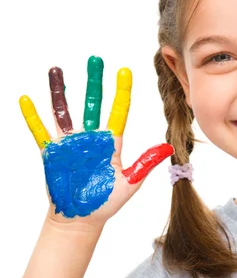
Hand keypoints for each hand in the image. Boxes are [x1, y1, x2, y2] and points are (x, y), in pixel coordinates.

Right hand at [19, 55, 173, 226]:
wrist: (82, 218)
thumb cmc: (107, 201)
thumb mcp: (130, 182)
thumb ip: (146, 163)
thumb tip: (169, 148)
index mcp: (111, 142)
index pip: (118, 111)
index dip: (122, 92)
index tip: (125, 71)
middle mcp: (90, 138)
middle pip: (93, 103)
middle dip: (95, 81)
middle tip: (96, 59)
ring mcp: (70, 144)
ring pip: (64, 111)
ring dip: (60, 91)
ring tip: (56, 69)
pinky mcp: (52, 153)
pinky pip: (40, 132)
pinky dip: (32, 116)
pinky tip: (26, 100)